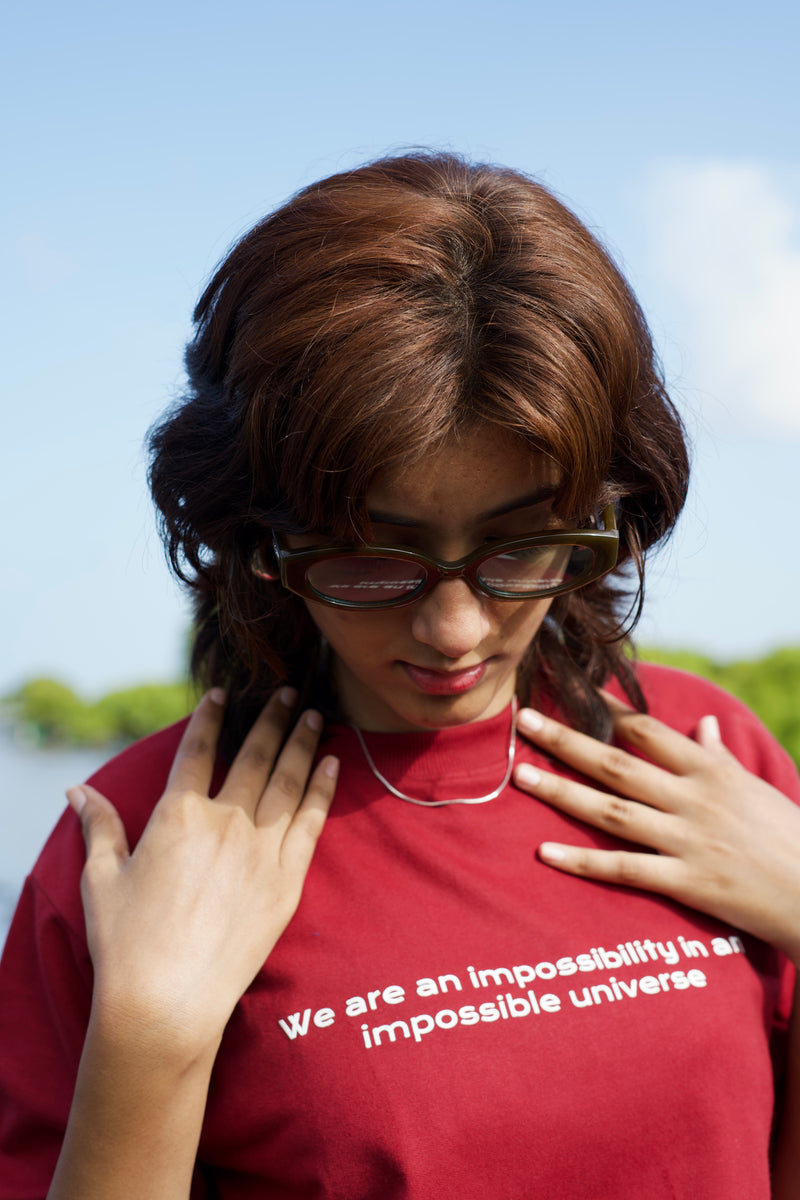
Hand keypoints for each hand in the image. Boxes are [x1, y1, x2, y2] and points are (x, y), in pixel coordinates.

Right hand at [67, 688, 337, 1057]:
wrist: (167, 1002)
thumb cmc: (125, 943)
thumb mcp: (102, 878)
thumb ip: (99, 827)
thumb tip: (77, 790)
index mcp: (178, 814)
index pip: (198, 750)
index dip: (210, 717)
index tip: (223, 694)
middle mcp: (224, 822)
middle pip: (254, 756)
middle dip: (271, 718)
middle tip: (287, 691)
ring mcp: (261, 850)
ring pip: (288, 780)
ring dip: (302, 742)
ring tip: (313, 715)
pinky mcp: (287, 880)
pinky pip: (311, 821)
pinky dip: (322, 788)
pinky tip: (332, 763)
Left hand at [514, 697, 799, 965]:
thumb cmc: (789, 837)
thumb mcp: (755, 786)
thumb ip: (719, 756)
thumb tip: (703, 724)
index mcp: (710, 771)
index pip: (649, 730)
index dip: (608, 708)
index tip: (573, 687)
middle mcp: (695, 799)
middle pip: (617, 764)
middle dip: (566, 741)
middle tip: (523, 722)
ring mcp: (688, 840)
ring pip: (612, 811)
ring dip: (562, 793)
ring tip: (520, 777)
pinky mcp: (687, 882)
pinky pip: (625, 869)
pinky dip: (583, 862)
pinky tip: (545, 853)